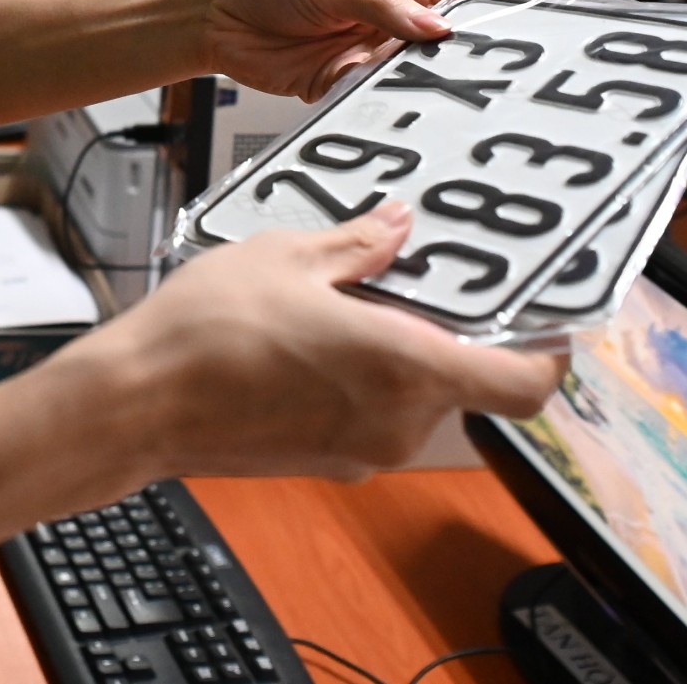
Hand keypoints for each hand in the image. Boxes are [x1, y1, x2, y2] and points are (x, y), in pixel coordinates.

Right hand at [63, 204, 564, 482]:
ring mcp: (362, 450)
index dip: (548, 353)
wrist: (137, 404)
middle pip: (468, 385)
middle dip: (451, 334)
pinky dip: (362, 381)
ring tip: (346, 301)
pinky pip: (372, 417)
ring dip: (401, 355)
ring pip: (416, 400)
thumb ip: (357, 243)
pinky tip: (312, 338)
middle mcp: (397, 421)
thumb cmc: (204, 333)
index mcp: (405, 367)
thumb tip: (397, 225)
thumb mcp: (287, 254)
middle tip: (418, 281)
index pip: (524, 384)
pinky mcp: (327, 461)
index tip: (547, 318)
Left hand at [203, 0, 459, 99]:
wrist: (215, 15)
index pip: (451, 5)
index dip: (477, 23)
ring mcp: (366, 56)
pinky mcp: (341, 86)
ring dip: (413, 86)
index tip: (503, 43)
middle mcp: (386, 24)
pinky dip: (376, 105)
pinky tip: (385, 106)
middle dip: (448, 63)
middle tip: (467, 77)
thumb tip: (436, 28)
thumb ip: (384, 8)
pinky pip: (369, 100)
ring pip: (406, 79)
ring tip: (427, 92)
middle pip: (435, 49)